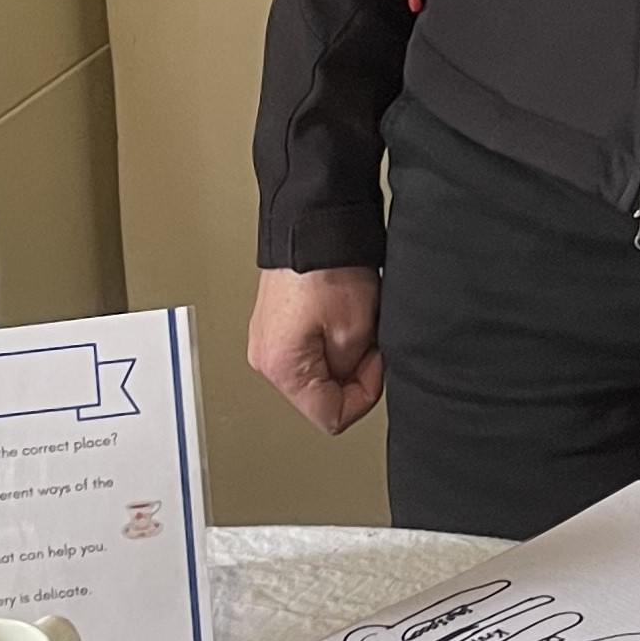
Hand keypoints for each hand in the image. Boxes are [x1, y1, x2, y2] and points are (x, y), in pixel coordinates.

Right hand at [248, 266, 384, 436]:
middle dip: (351, 373)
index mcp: (280, 368)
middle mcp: (264, 358)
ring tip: (349, 321)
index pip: (332, 417)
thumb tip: (348, 379)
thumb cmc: (327, 266)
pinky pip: (308, 349)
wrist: (311, 223)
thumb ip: (352, 372)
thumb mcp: (356, 331)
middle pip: (321, 395)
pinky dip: (329, 338)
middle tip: (365, 339)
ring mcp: (265, 340)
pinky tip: (336, 314)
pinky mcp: (274, 324)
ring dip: (340, 354)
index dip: (364, 394)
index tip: (375, 363)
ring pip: (316, 372)